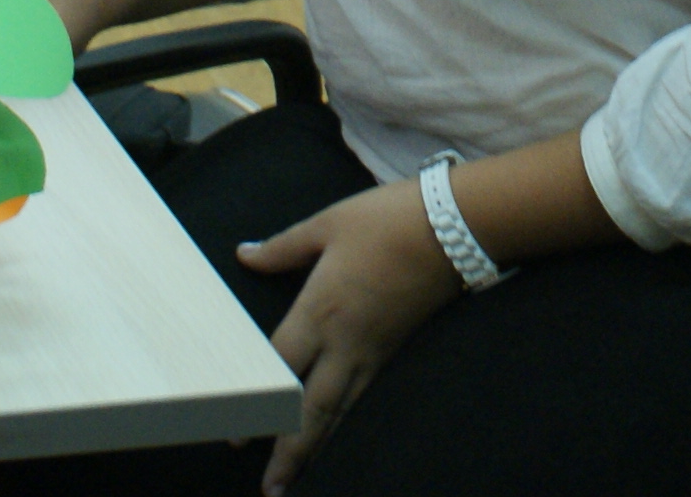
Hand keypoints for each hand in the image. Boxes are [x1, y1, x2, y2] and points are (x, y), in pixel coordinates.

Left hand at [237, 181, 464, 493]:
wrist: (457, 226)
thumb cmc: (388, 220)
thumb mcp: (328, 224)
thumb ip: (283, 247)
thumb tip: (245, 254)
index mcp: (320, 309)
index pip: (279, 366)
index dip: (254, 401)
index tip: (233, 433)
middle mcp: (345, 341)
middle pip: (311, 409)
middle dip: (289, 451)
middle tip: (271, 489)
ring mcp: (372, 351)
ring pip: (339, 411)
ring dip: (315, 448)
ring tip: (293, 479)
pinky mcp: (392, 350)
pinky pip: (361, 397)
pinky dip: (342, 423)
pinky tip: (333, 434)